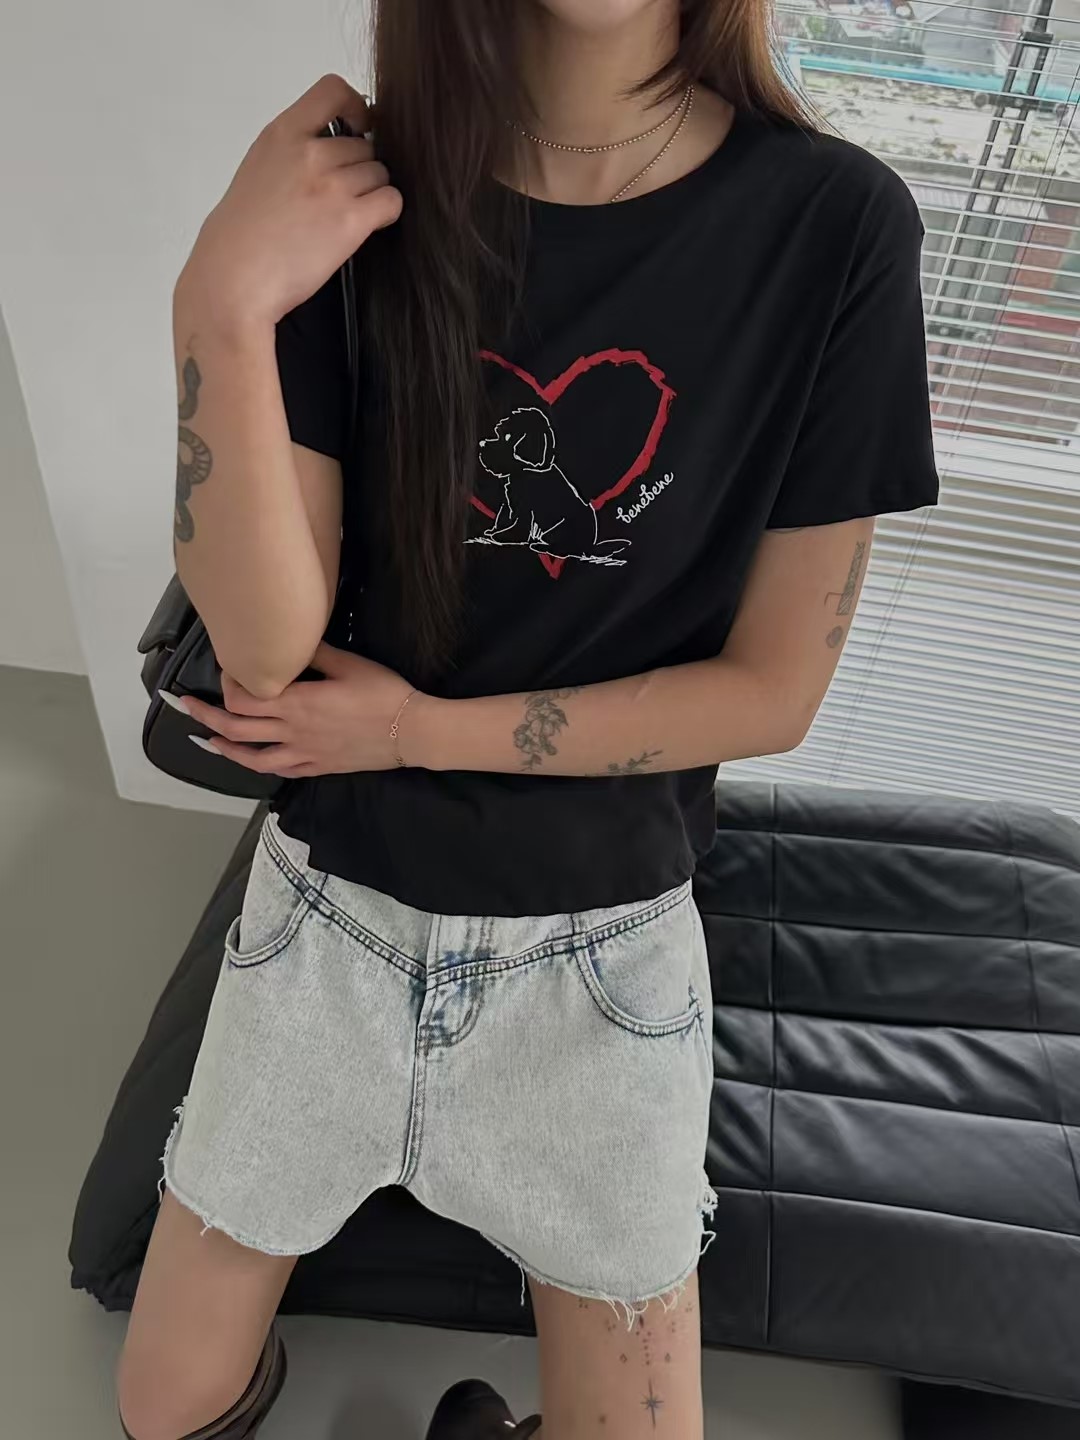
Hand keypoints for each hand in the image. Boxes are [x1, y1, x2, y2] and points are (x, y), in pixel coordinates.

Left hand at [168, 643, 419, 777]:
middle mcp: (293, 731)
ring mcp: (304, 753)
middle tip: (184, 706)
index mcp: (297, 703)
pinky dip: (258, 765)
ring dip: (224, 747)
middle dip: (205, 715)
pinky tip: (251, 761)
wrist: (411, 732)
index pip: (245, 696)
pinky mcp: (318, 767)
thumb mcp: (349, 664)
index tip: (226, 669)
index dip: (227, 683)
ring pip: (251, 756)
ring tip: (207, 740)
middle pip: (237, 726)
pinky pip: (279, 770)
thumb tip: (289, 640)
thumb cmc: (384, 694)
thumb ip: (314, 653)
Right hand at [176, 73, 401, 328]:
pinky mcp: (350, 220)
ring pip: (379, 174)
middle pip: (363, 146)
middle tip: (342, 198)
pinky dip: (386, 213)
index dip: (356, 105)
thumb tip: (328, 156)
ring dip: (372, 193)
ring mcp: (332, 185)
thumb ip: (292, 155)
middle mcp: (310, 153)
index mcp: (281, 135)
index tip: (359, 124)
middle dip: (360, 169)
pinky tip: (367, 227)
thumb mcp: (257, 172)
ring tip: (345, 218)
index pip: (332, 90)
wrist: (234, 280)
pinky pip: (391, 201)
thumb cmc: (238, 239)